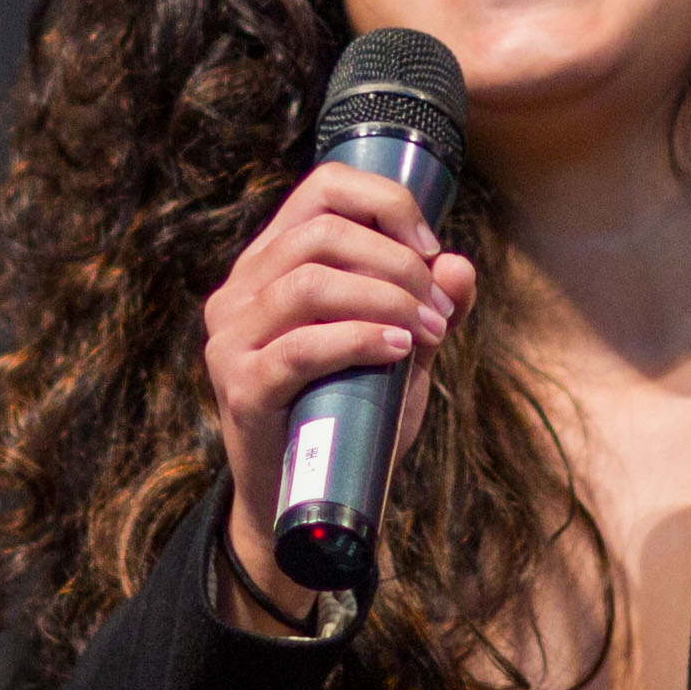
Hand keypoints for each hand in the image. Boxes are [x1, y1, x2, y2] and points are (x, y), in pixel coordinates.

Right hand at [200, 159, 477, 615]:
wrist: (300, 499)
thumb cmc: (347, 416)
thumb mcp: (399, 353)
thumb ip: (427, 308)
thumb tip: (459, 266)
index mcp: (271, 263)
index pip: (323, 189)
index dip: (385, 202)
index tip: (431, 247)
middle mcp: (240, 291)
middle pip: (321, 233)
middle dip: (398, 263)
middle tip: (440, 310)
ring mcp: (231, 339)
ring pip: (309, 283)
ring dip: (385, 299)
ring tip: (426, 331)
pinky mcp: (240, 388)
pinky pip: (300, 348)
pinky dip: (359, 339)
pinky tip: (398, 348)